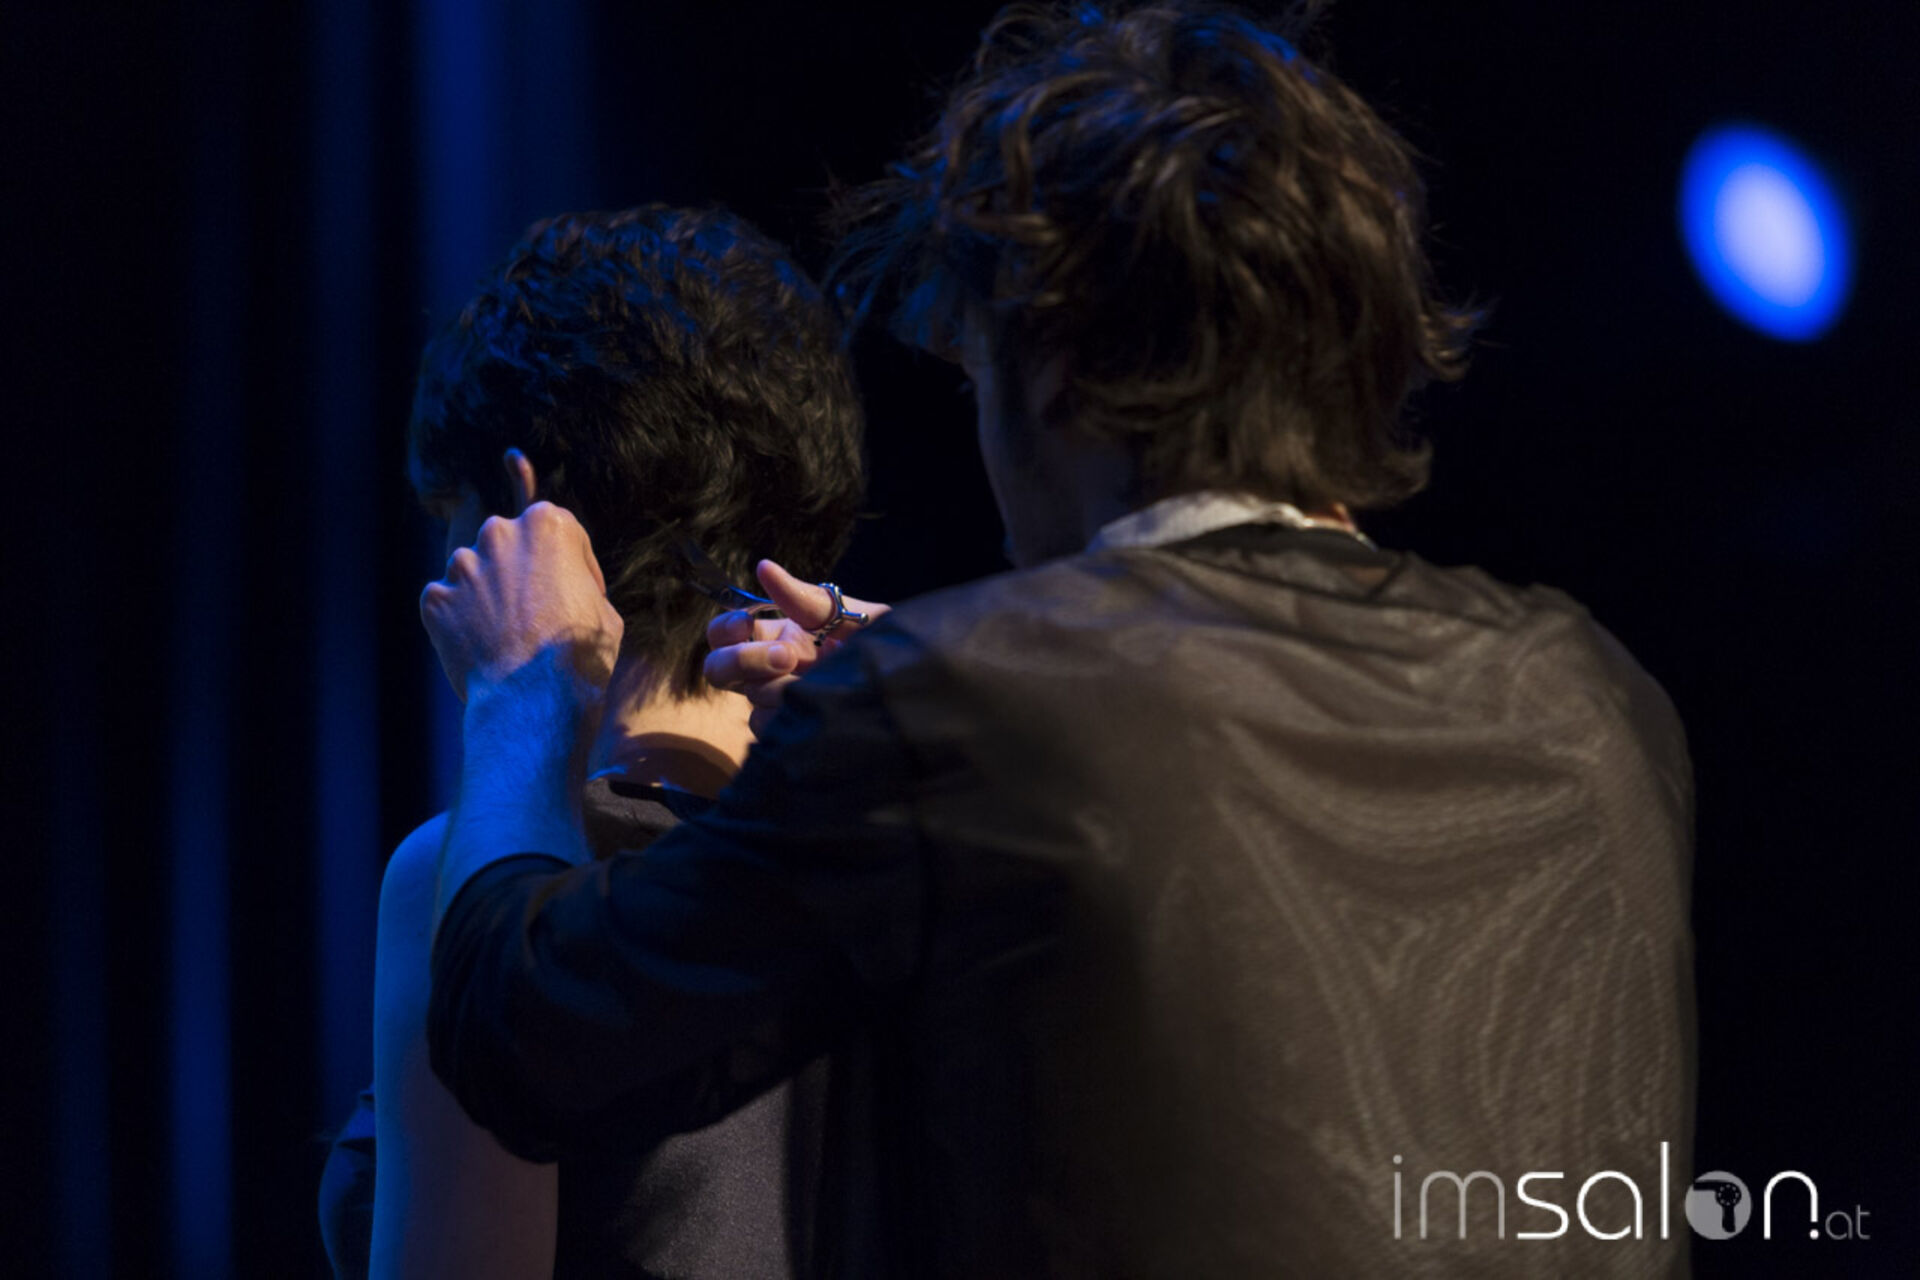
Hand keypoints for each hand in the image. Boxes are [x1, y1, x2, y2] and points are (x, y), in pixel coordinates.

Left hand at [419, 502, 623, 704]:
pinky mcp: (436, 599)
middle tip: (537, 612)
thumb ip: (580, 586)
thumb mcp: (604, 610)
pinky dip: (461, 621)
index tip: (575, 593)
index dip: (573, 566)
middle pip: (512, 547)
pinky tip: (482, 646)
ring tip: (505, 634)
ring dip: (488, 595)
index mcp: (547, 524)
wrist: (535, 699)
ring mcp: (462, 566)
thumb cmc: (580, 654)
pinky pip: (449, 603)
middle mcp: (499, 533)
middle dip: (523, 574)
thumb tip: (569, 594)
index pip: (561, 535)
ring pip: (476, 572)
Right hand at [703, 560, 888, 733]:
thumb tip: (764, 568)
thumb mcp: (845, 613)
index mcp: (776, 635)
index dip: (726, 628)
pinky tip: (823, 703)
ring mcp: (779, 703)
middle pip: (718, 670)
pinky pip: (769, 728)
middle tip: (787, 657)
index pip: (724, 633)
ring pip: (751, 700)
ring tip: (823, 680)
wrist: (910, 676)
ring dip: (781, 689)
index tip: (746, 621)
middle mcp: (770, 670)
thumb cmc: (877, 639)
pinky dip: (791, 717)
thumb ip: (804, 597)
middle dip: (744, 661)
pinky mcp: (791, 731)